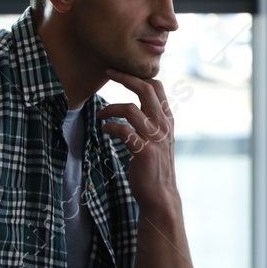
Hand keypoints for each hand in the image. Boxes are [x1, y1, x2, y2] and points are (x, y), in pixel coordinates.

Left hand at [101, 70, 177, 210]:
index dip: (137, 76)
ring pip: (130, 108)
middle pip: (145, 89)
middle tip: (107, 72)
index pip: (157, 86)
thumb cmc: (154, 166)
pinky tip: (104, 130)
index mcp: (167, 120)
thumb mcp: (159, 139)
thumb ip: (151, 122)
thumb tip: (137, 106)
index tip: (120, 71)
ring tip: (99, 114)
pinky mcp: (143, 151)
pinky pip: (122, 130)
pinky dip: (109, 126)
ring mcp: (155, 138)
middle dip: (124, 77)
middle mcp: (163, 125)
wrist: (160, 195)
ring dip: (109, 108)